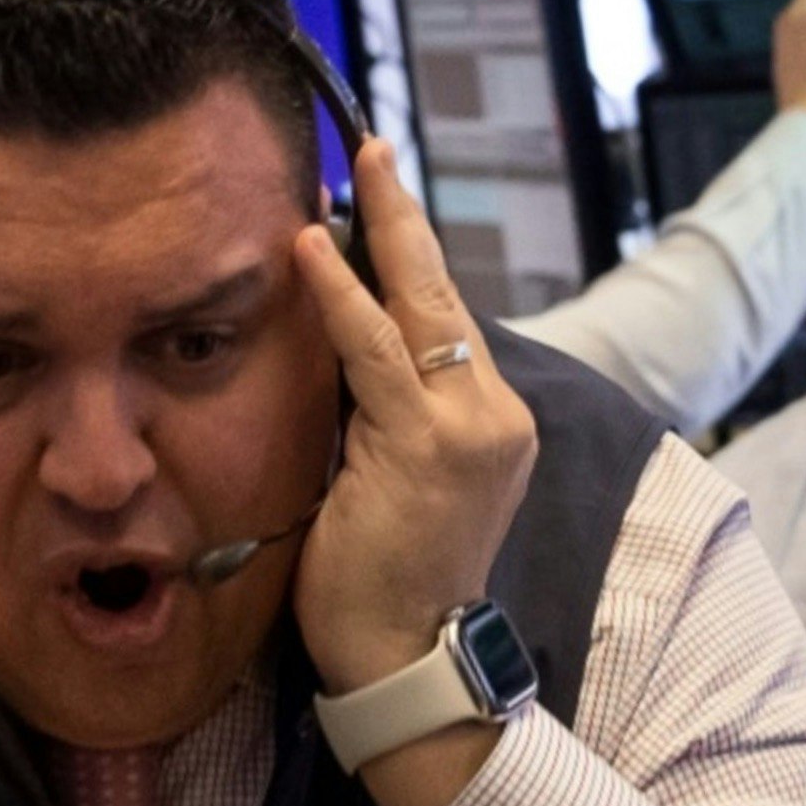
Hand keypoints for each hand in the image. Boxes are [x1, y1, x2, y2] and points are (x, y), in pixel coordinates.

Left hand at [289, 136, 536, 722]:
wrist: (403, 658)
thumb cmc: (381, 581)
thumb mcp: (389, 477)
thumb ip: (379, 410)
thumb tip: (338, 341)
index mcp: (491, 423)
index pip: (446, 320)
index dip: (408, 257)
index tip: (376, 197)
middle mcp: (495, 415)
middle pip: (444, 294)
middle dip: (404, 216)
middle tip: (371, 146)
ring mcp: (470, 428)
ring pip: (418, 310)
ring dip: (379, 233)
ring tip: (349, 170)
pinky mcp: (430, 443)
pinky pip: (376, 350)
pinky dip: (342, 294)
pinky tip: (311, 246)